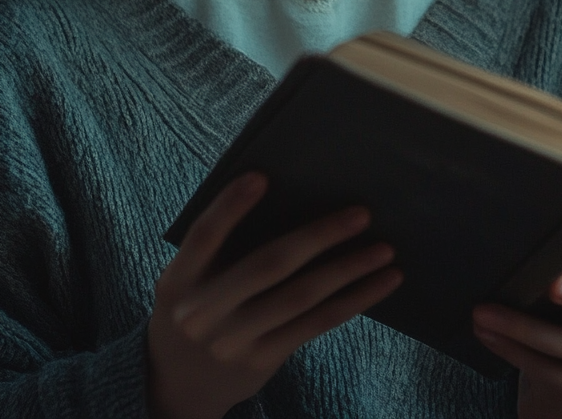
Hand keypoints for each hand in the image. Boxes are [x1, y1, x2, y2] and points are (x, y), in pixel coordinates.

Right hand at [148, 172, 402, 418]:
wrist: (177, 384)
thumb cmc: (194, 305)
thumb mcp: (186, 278)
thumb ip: (218, 247)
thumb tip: (282, 196)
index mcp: (180, 278)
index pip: (204, 236)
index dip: (230, 206)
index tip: (262, 176)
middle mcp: (203, 311)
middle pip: (268, 266)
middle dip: (318, 236)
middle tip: (361, 213)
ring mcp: (234, 340)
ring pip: (301, 297)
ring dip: (348, 270)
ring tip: (384, 249)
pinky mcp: (262, 360)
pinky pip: (315, 325)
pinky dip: (352, 301)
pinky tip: (380, 283)